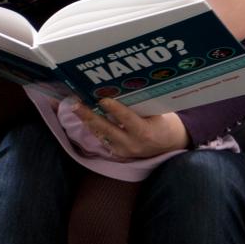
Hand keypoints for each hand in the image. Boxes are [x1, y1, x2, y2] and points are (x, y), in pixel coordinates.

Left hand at [70, 97, 189, 159]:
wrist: (169, 145)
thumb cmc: (164, 123)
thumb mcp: (157, 113)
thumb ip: (140, 106)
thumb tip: (119, 90)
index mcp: (145, 132)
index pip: (128, 119)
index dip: (115, 109)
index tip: (103, 99)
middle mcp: (132, 144)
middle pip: (107, 129)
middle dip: (89, 115)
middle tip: (75, 103)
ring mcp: (123, 150)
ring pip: (101, 134)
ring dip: (87, 120)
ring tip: (75, 107)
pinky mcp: (118, 153)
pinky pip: (102, 138)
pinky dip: (93, 126)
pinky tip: (84, 116)